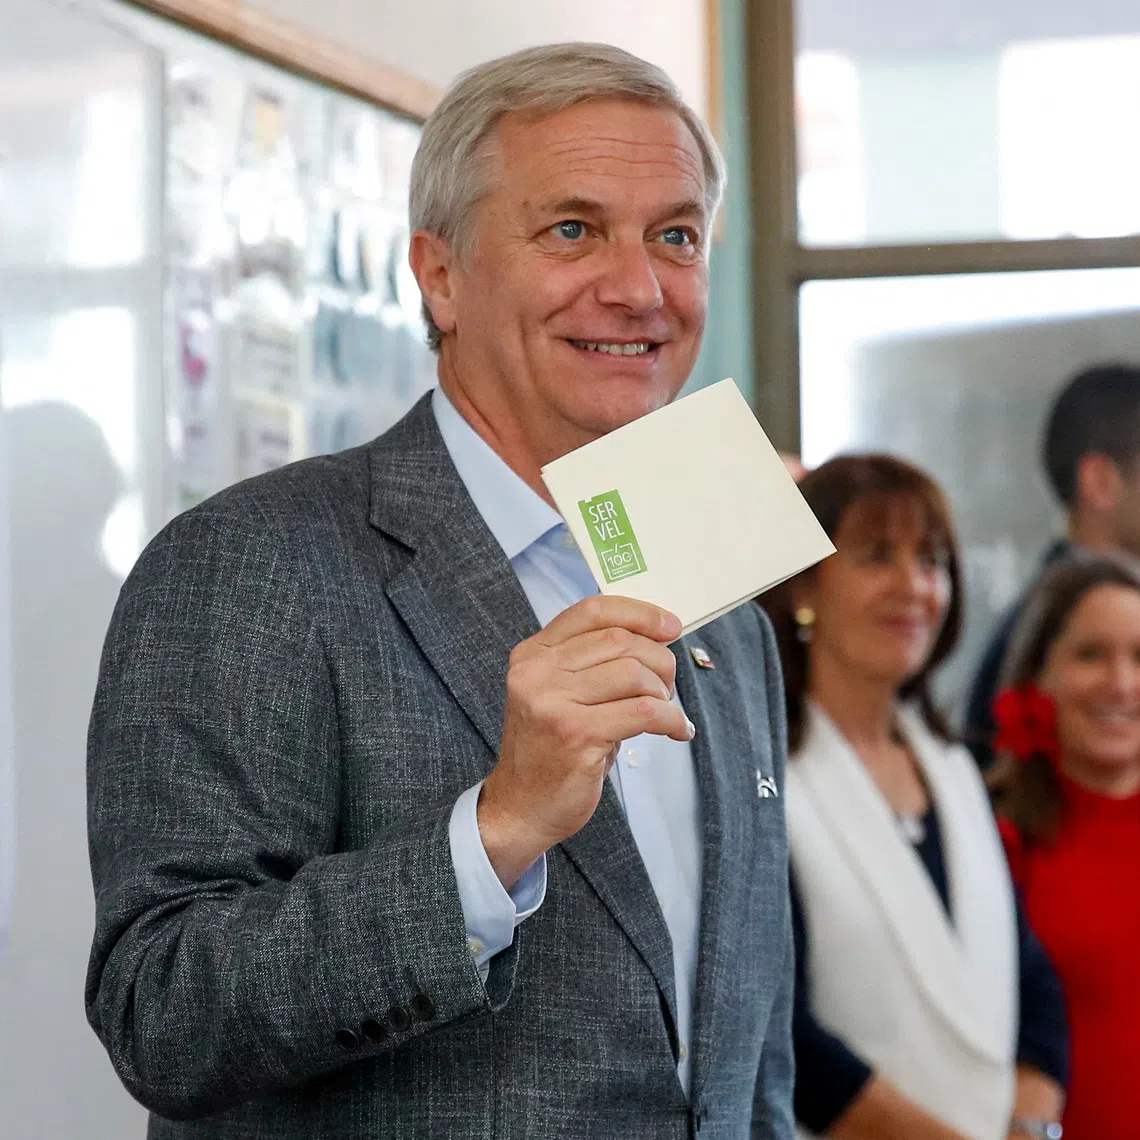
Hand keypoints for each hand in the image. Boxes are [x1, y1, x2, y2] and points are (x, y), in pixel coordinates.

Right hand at [478, 596, 690, 887]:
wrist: (520, 807)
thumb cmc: (550, 750)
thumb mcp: (559, 694)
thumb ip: (592, 664)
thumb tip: (657, 641)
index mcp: (533, 654)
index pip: (592, 611)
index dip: (639, 613)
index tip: (670, 626)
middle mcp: (537, 672)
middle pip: (619, 640)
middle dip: (659, 660)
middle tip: (668, 686)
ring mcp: (554, 703)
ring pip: (634, 674)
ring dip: (664, 692)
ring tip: (666, 711)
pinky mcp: (577, 735)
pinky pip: (644, 712)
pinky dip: (672, 719)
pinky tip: (678, 731)